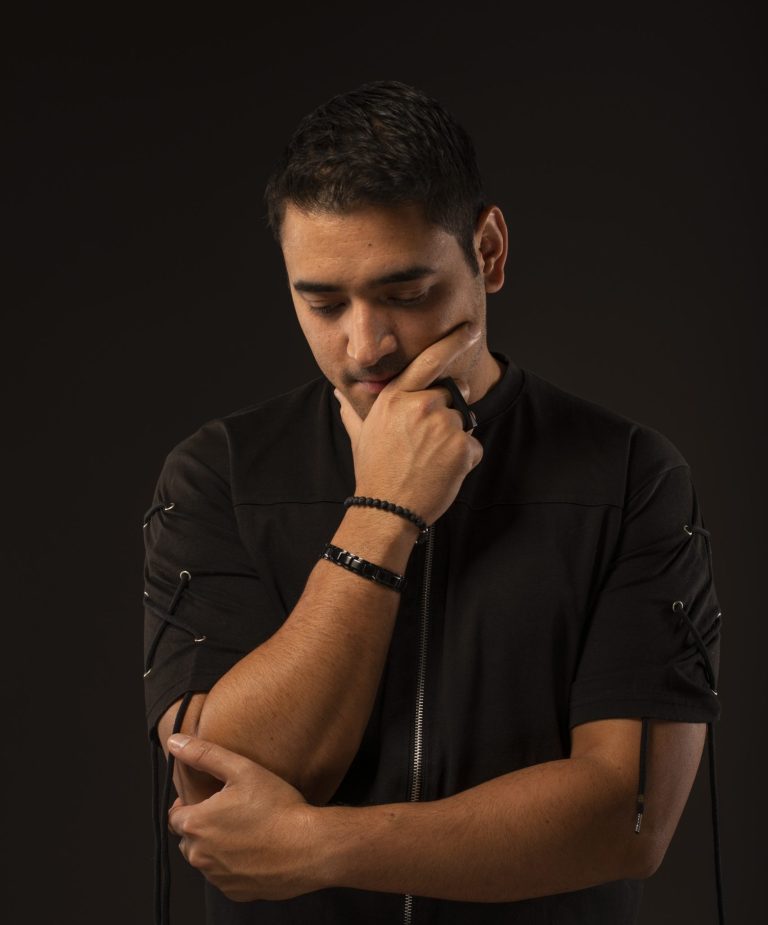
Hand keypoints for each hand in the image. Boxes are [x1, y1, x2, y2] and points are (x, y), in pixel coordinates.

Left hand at [166, 734, 322, 901]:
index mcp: (197, 824)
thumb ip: (204, 754)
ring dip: (215, 845)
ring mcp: (217, 877)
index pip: (174, 816)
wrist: (309, 847)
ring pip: (205, 858)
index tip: (209, 798)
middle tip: (230, 811)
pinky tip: (253, 848)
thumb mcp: (242, 769)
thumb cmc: (277, 808)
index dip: (188, 804)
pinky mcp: (234, 891)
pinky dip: (232, 864)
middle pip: (188, 838)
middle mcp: (200, 855)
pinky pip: (223, 876)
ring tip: (244, 828)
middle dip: (201, 825)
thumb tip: (175, 743)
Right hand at [334, 321, 484, 526]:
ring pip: (464, 421)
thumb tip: (339, 393)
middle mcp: (422, 404)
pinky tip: (441, 473)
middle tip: (429, 441)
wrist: (386, 509)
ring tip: (429, 460)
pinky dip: (463, 461)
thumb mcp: (360, 435)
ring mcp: (444, 425)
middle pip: (454, 392)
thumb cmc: (373, 472)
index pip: (430, 360)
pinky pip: (473, 447)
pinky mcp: (462, 447)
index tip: (469, 329)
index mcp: (397, 396)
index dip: (453, 342)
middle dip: (449, 410)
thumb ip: (352, 409)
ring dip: (454, 439)